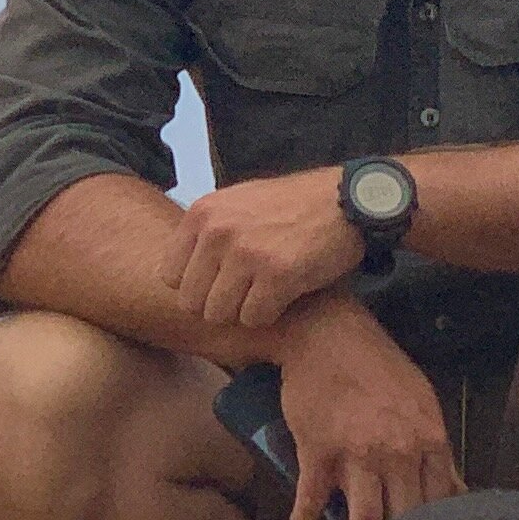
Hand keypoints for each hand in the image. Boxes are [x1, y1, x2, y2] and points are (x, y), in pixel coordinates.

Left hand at [174, 169, 364, 333]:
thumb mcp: (239, 203)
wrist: (348, 200)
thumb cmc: (294, 206)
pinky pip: (254, 319)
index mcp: (203, 213)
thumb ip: (207, 232)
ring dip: (243, 312)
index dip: (197, 287)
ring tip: (267, 293)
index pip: (170, 276)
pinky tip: (286, 294)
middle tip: (247, 294)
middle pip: (192, 301)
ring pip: (220, 314)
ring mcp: (247, 253)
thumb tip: (174, 275)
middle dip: (218, 305)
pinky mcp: (278, 274)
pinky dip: (270, 315)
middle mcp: (218, 231)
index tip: (222, 283)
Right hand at [268, 295, 460, 519]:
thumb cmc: (379, 368)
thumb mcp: (422, 403)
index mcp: (430, 440)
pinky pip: (312, 497)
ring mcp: (358, 454)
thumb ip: (436, 450)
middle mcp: (399, 452)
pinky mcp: (318, 451)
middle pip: (407, 519)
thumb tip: (458, 491)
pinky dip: (306, 516)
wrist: (329, 334)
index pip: (441, 504)